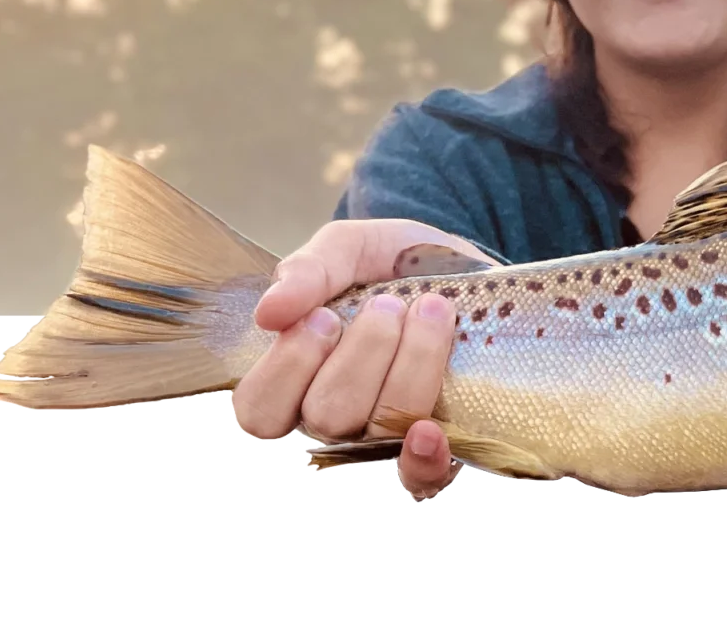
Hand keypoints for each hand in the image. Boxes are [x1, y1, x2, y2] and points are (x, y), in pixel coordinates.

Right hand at [230, 218, 496, 499]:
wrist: (466, 267)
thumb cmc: (393, 263)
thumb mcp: (350, 248)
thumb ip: (308, 270)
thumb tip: (267, 313)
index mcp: (298, 376)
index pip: (260, 409)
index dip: (288, 367)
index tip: (325, 316)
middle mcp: (336, 416)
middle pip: (326, 416)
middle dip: (363, 351)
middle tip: (387, 304)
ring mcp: (387, 433)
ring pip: (379, 429)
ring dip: (409, 365)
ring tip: (430, 310)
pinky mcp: (437, 442)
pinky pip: (421, 480)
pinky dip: (423, 460)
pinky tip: (429, 431)